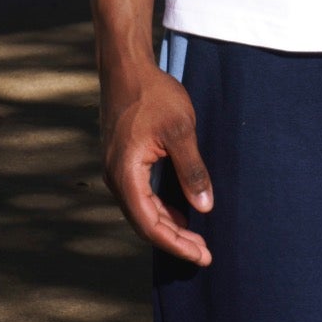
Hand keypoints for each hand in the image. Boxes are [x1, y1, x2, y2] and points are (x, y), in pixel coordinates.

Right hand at [99, 60, 213, 263]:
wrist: (126, 66)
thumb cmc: (153, 94)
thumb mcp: (180, 130)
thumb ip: (192, 170)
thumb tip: (205, 208)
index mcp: (126, 174)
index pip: (150, 223)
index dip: (176, 243)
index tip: (201, 255)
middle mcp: (115, 177)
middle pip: (144, 222)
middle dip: (174, 240)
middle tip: (204, 253)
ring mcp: (116, 169)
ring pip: (141, 210)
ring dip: (167, 225)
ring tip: (195, 238)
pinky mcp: (122, 160)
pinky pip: (140, 194)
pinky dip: (160, 207)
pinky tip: (180, 210)